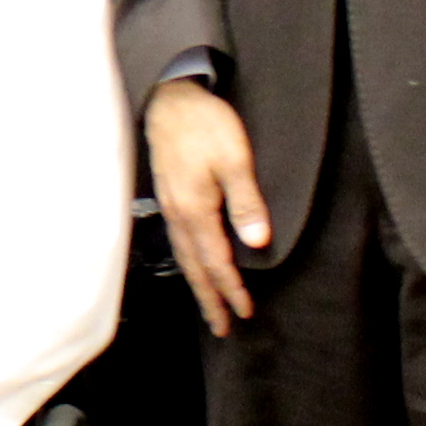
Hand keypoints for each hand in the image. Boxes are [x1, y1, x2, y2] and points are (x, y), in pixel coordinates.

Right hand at [144, 78, 272, 335]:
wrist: (170, 98)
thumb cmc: (205, 125)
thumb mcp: (234, 159)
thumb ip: (245, 201)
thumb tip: (257, 241)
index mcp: (195, 210)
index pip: (216, 260)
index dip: (231, 288)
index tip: (244, 312)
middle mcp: (178, 214)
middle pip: (193, 267)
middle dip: (208, 298)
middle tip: (221, 328)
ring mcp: (169, 206)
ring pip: (183, 256)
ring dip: (197, 283)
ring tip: (208, 305)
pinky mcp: (169, 196)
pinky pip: (178, 241)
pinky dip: (188, 262)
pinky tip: (193, 263)